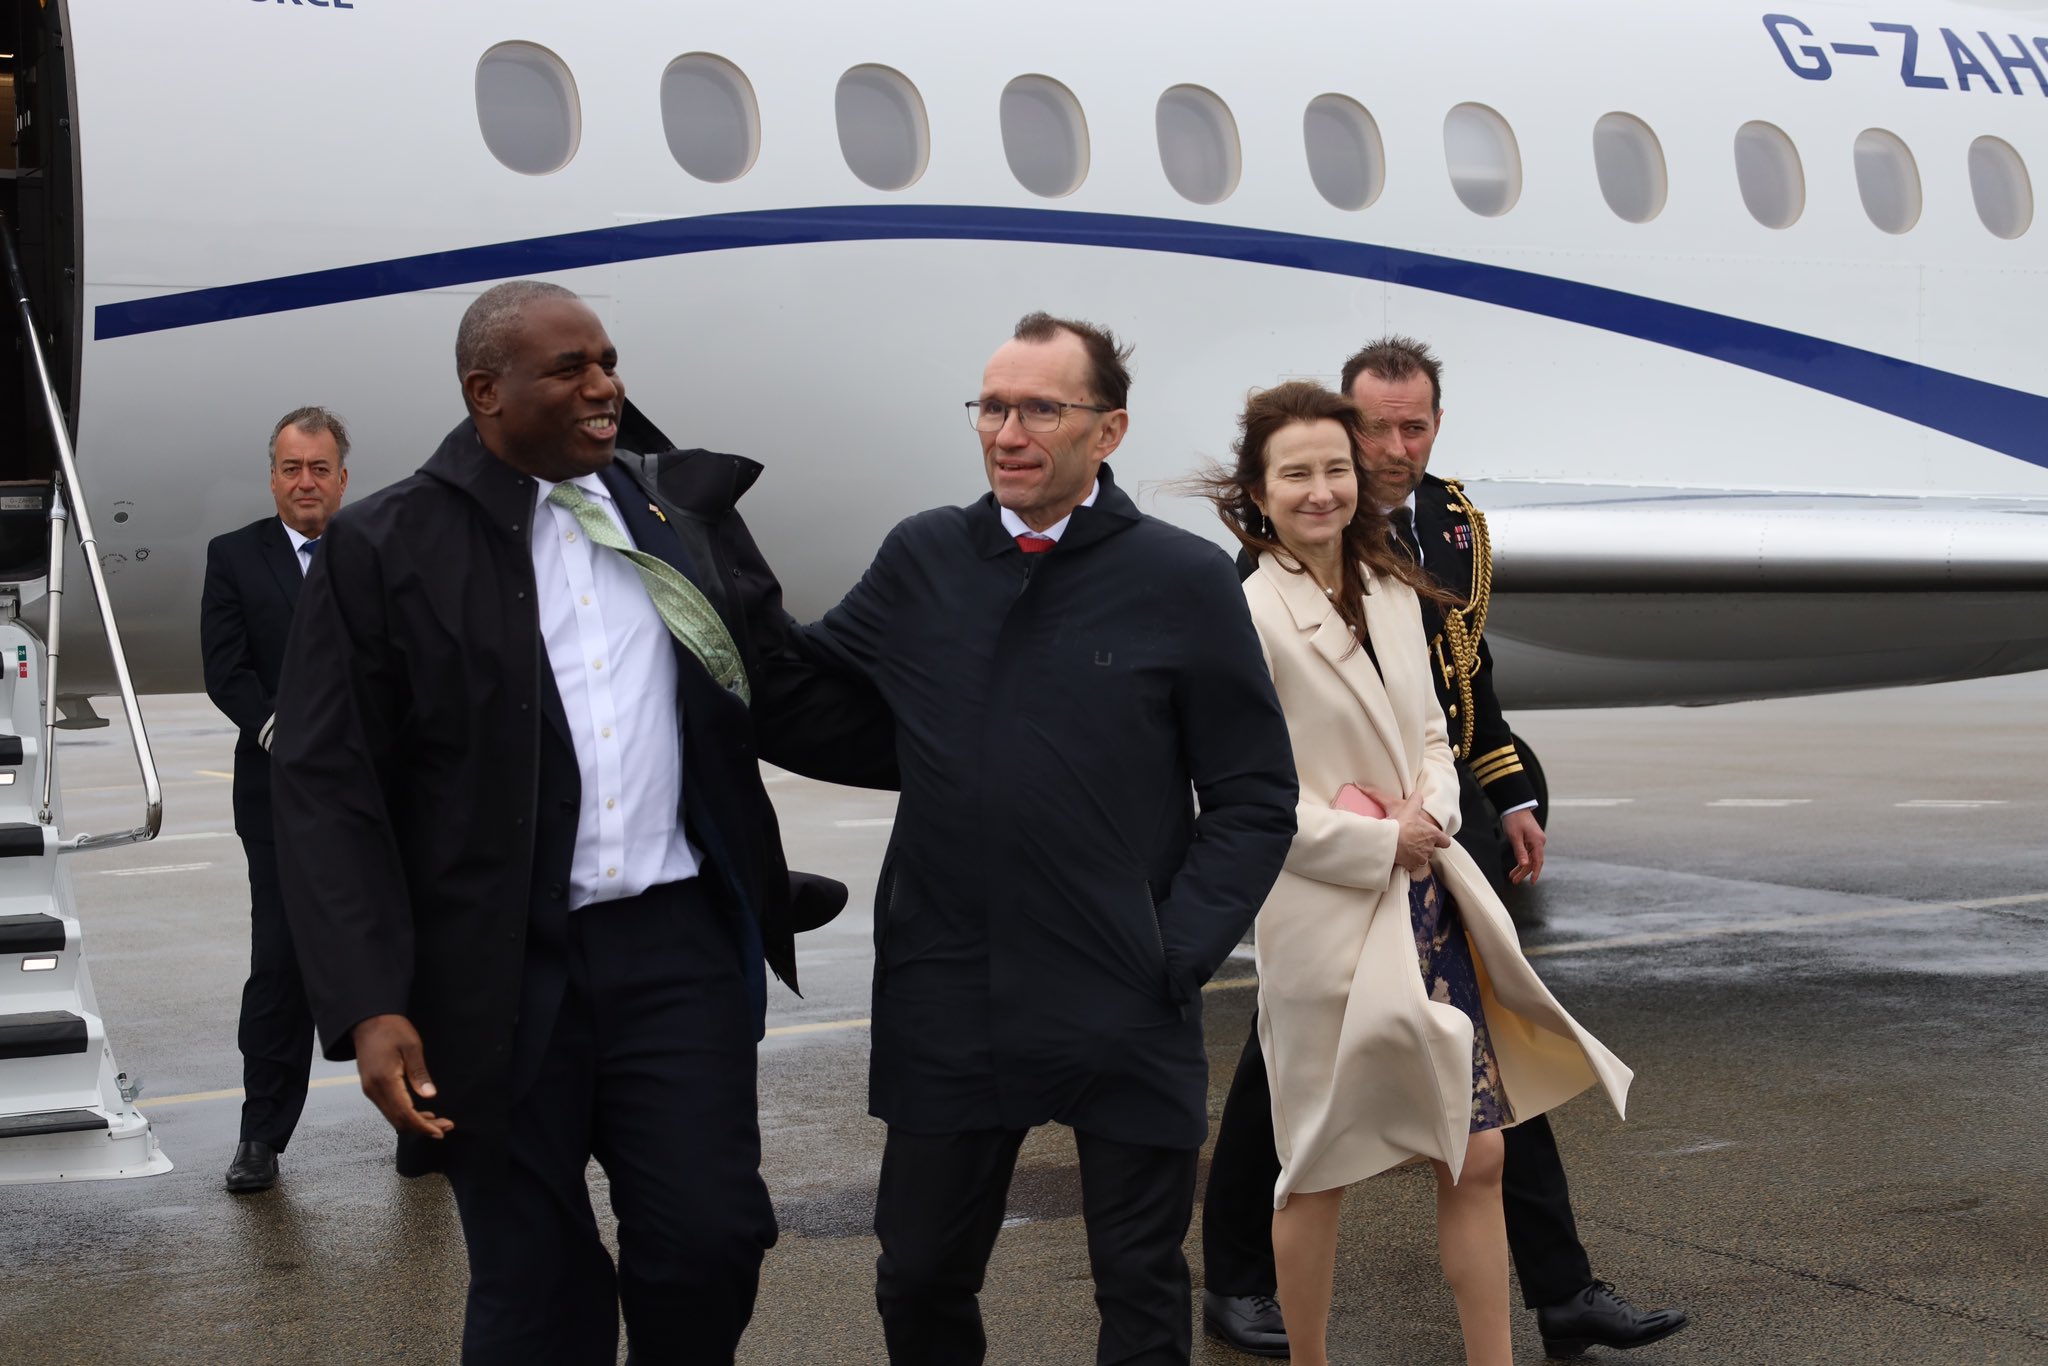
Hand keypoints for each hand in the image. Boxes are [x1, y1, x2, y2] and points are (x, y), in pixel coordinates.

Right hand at [351, 1014, 453, 1139]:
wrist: (368, 1021)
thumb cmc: (391, 1029)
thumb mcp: (411, 1046)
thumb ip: (419, 1073)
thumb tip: (430, 1096)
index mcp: (384, 1080)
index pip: (404, 1113)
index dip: (422, 1126)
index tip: (439, 1131)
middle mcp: (374, 1090)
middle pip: (398, 1120)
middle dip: (422, 1128)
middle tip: (445, 1127)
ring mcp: (370, 1090)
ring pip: (393, 1117)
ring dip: (414, 1123)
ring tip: (437, 1122)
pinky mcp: (372, 1088)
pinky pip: (389, 1109)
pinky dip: (406, 1115)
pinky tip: (421, 1114)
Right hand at [1365, 785, 1451, 877]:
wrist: (1388, 842)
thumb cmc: (1401, 824)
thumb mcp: (1409, 807)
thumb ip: (1416, 800)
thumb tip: (1418, 794)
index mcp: (1433, 835)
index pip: (1445, 841)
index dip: (1441, 839)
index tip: (1434, 837)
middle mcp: (1430, 848)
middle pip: (1432, 849)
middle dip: (1425, 846)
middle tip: (1414, 840)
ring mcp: (1421, 859)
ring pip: (1422, 858)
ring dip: (1416, 854)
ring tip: (1406, 848)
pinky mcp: (1411, 866)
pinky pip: (1413, 866)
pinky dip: (1408, 862)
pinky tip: (1401, 855)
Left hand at [1502, 807, 1546, 884]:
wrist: (1515, 806)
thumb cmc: (1514, 819)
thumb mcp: (1515, 836)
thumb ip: (1520, 851)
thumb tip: (1524, 865)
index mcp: (1538, 841)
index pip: (1538, 861)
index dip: (1535, 873)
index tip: (1532, 882)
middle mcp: (1539, 842)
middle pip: (1533, 861)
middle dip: (1524, 872)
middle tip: (1514, 881)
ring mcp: (1535, 841)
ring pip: (1530, 858)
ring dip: (1521, 867)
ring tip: (1512, 876)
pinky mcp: (1531, 839)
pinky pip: (1528, 853)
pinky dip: (1522, 859)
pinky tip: (1516, 867)